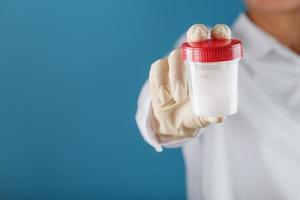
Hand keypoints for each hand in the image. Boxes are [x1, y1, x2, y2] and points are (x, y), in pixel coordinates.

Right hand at [149, 24, 230, 140]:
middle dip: (196, 33)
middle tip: (197, 39)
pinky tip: (164, 99)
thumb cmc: (195, 114)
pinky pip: (157, 69)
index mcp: (210, 65)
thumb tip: (219, 116)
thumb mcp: (205, 116)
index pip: (217, 42)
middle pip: (194, 35)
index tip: (220, 35)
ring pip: (174, 55)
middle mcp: (193, 59)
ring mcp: (174, 64)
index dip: (220, 32)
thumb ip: (212, 115)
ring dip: (177, 76)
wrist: (174, 124)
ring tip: (179, 97)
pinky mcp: (158, 71)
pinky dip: (160, 85)